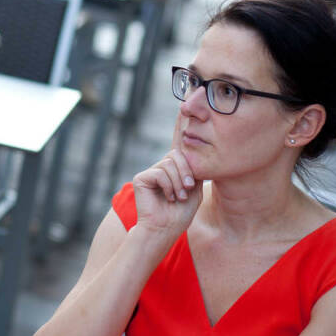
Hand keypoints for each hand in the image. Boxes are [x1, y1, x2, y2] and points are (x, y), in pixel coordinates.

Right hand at [133, 118, 202, 246]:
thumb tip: (190, 151)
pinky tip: (167, 196)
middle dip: (187, 171)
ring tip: (178, 197)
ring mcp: (150, 172)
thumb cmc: (180, 213)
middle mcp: (161, 167)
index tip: (183, 106)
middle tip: (187, 189)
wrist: (165, 229)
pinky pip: (160, 172)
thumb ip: (193, 169)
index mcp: (175, 168)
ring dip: (178, 182)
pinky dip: (168, 186)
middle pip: (178, 154)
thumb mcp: (194, 188)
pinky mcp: (141, 178)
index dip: (180, 125)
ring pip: (170, 164)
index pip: (178, 143)